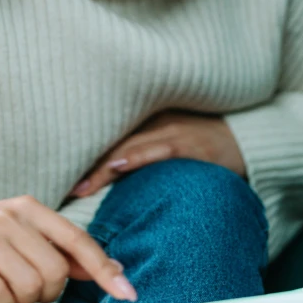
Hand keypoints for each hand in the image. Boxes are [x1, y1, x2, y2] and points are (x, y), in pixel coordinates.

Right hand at [0, 196, 135, 302]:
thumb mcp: (25, 232)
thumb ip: (62, 248)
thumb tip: (108, 267)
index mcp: (30, 207)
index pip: (76, 239)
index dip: (102, 267)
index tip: (125, 290)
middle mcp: (10, 217)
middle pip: (54, 270)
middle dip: (49, 290)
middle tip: (34, 288)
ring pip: (28, 286)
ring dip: (24, 299)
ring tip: (12, 289)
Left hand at [69, 110, 245, 196]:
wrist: (246, 136)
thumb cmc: (201, 137)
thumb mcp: (167, 133)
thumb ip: (138, 144)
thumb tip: (104, 168)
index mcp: (146, 117)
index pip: (107, 133)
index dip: (82, 150)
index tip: (56, 169)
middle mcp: (155, 119)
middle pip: (112, 139)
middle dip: (86, 161)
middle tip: (62, 184)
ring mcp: (172, 128)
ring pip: (130, 145)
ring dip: (104, 167)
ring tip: (81, 186)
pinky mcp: (190, 141)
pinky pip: (159, 149)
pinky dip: (137, 157)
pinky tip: (118, 166)